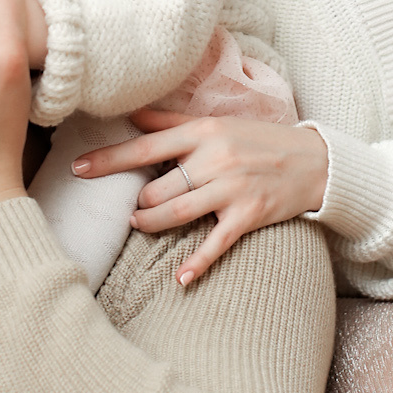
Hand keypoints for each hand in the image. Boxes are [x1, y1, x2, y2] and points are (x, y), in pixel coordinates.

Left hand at [72, 109, 329, 283]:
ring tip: (139, 224)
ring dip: (151, 222)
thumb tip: (130, 113)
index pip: (144, 146)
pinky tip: (180, 279)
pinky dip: (197, 263)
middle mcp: (214, 158)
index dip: (108, 160)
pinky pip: (216, 243)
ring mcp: (231, 188)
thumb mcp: (216, 123)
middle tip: (129, 207)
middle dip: (138, 201)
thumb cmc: (258, 139)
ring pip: (176, 212)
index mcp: (202, 132)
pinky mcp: (249, 215)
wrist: (314, 161)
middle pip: (157, 186)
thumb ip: (172, 122)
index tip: (78, 168)